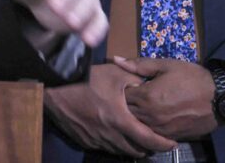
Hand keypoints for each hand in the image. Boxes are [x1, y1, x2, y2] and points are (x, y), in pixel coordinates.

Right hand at [45, 63, 176, 156]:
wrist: (53, 85)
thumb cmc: (85, 78)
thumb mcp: (114, 73)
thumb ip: (134, 81)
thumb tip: (147, 87)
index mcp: (120, 120)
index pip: (148, 140)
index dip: (163, 144)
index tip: (171, 143)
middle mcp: (109, 135)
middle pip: (135, 150)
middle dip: (147, 148)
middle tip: (153, 141)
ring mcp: (94, 139)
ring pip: (119, 150)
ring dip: (130, 147)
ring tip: (135, 139)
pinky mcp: (82, 139)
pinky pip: (102, 146)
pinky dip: (112, 144)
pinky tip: (113, 134)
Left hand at [113, 56, 218, 139]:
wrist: (219, 98)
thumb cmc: (192, 78)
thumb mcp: (165, 65)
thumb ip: (139, 65)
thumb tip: (116, 60)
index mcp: (146, 96)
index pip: (121, 95)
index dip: (122, 89)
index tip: (127, 84)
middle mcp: (150, 115)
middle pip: (127, 111)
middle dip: (126, 103)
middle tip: (134, 95)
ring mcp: (161, 128)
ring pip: (138, 124)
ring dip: (136, 115)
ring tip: (143, 105)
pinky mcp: (171, 135)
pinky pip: (152, 133)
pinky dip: (149, 125)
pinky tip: (153, 116)